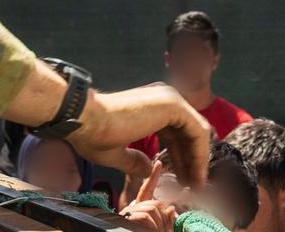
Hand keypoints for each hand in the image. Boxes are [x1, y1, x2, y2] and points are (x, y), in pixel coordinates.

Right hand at [67, 85, 211, 186]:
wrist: (85, 119)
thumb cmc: (93, 134)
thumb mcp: (117, 152)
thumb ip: (135, 160)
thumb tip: (149, 168)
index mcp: (151, 107)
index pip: (175, 135)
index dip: (181, 159)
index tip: (184, 181)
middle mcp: (164, 99)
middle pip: (188, 134)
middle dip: (192, 161)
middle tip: (194, 186)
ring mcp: (170, 99)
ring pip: (196, 132)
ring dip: (198, 159)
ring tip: (197, 185)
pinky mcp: (174, 105)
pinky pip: (197, 132)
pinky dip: (199, 153)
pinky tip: (195, 174)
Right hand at [121, 162, 177, 231]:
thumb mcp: (160, 228)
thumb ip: (166, 219)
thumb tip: (172, 208)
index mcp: (142, 209)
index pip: (148, 189)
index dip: (153, 176)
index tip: (158, 163)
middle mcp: (133, 209)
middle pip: (155, 203)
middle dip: (164, 217)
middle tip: (166, 230)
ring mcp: (128, 213)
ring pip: (152, 209)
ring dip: (159, 224)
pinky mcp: (126, 219)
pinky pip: (146, 216)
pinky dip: (153, 225)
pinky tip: (152, 231)